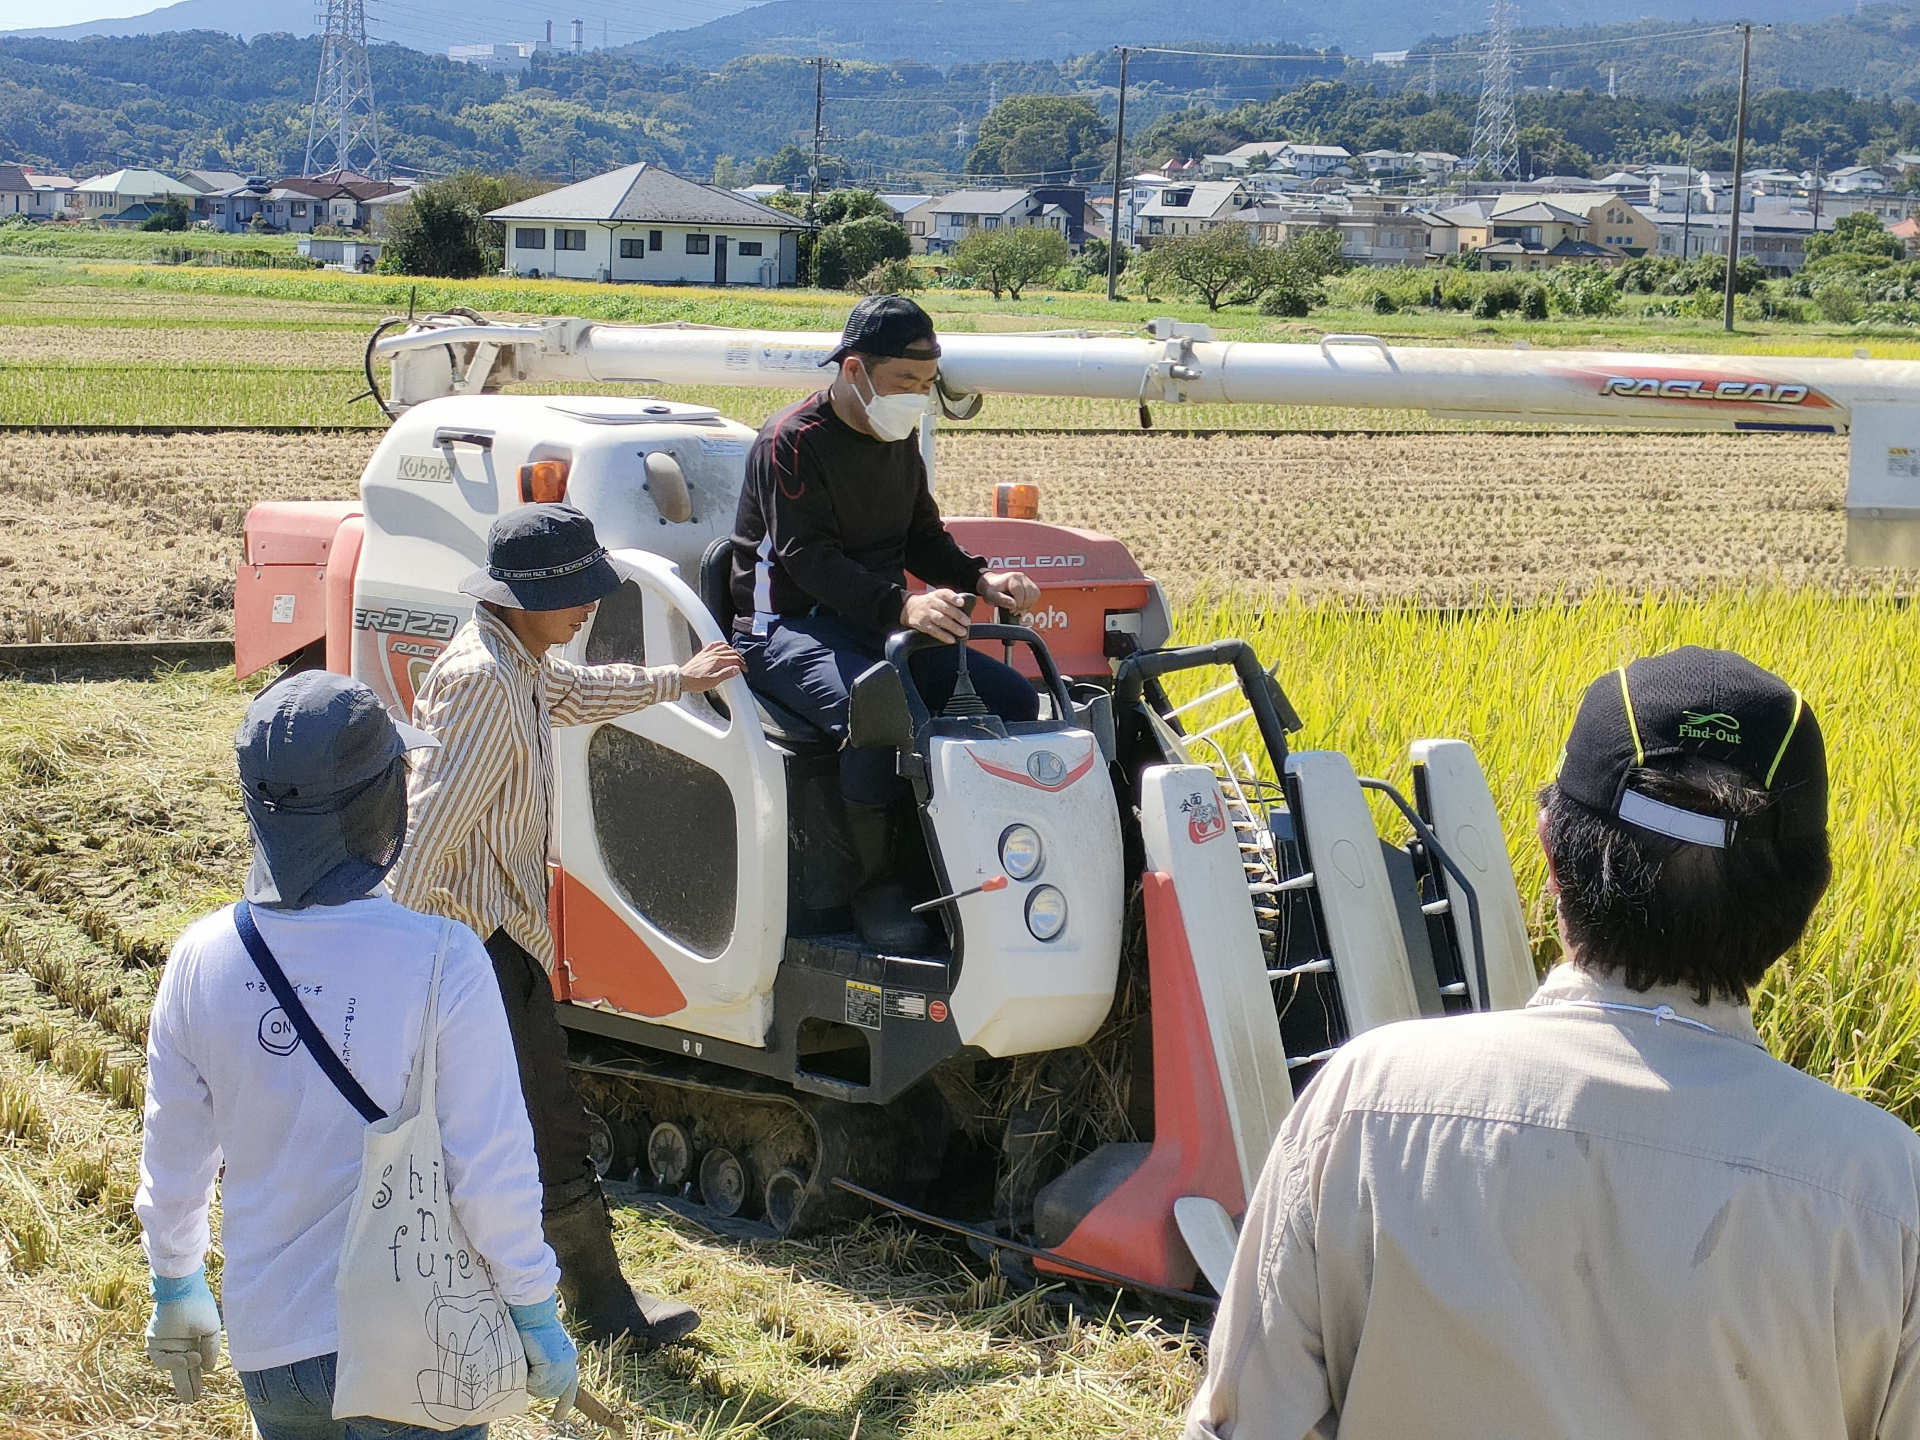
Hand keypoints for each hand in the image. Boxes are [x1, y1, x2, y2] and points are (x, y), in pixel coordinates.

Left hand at [146, 1267, 221, 1400]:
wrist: (182, 1290)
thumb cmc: (199, 1305)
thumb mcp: (212, 1329)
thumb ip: (211, 1349)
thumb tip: (207, 1369)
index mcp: (193, 1338)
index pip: (195, 1362)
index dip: (198, 1377)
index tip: (201, 1392)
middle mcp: (179, 1341)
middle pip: (181, 1368)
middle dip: (186, 1384)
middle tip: (191, 1400)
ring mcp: (165, 1341)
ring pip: (171, 1365)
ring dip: (183, 1369)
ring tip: (193, 1365)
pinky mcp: (153, 1340)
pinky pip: (160, 1358)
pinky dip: (172, 1361)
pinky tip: (186, 1358)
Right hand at [509, 1295, 578, 1403]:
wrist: (532, 1311)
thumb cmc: (532, 1325)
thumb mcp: (541, 1348)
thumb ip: (544, 1364)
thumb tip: (538, 1382)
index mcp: (568, 1357)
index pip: (570, 1387)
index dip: (564, 1404)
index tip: (558, 1419)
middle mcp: (569, 1362)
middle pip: (551, 1391)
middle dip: (537, 1386)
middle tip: (528, 1367)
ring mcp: (562, 1364)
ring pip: (542, 1388)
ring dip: (530, 1379)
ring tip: (527, 1358)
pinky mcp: (552, 1364)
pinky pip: (535, 1381)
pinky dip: (527, 1374)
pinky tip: (527, 1357)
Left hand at [678, 640, 746, 693]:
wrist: (682, 679)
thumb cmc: (696, 681)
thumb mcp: (713, 682)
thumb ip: (726, 674)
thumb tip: (736, 669)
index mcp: (717, 661)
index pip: (734, 660)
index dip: (741, 664)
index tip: (744, 669)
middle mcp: (713, 655)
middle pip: (731, 653)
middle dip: (739, 658)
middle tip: (742, 664)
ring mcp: (708, 652)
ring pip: (724, 647)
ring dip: (733, 650)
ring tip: (736, 656)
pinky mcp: (703, 653)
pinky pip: (714, 644)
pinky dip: (721, 643)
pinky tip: (724, 645)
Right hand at [901, 588, 972, 643]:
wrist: (908, 608)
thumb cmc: (928, 604)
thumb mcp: (936, 597)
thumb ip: (949, 602)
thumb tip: (966, 612)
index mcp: (936, 595)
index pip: (945, 593)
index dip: (953, 598)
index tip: (961, 603)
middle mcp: (931, 603)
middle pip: (945, 608)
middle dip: (957, 615)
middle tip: (967, 622)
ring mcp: (926, 613)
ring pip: (940, 619)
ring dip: (952, 626)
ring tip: (962, 632)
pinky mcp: (922, 624)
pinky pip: (933, 630)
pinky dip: (943, 635)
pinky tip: (951, 639)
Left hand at [977, 571, 1040, 614]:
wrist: (991, 584)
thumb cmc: (991, 589)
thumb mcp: (991, 596)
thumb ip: (1001, 600)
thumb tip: (1013, 604)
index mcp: (1011, 578)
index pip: (1021, 592)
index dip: (1018, 604)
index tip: (1011, 610)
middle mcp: (1021, 577)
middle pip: (1030, 593)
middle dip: (1024, 605)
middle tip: (1015, 611)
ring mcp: (1026, 580)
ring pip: (1036, 593)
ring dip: (1029, 604)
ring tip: (1019, 610)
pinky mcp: (1030, 584)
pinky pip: (1036, 594)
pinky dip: (1032, 602)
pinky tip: (1024, 607)